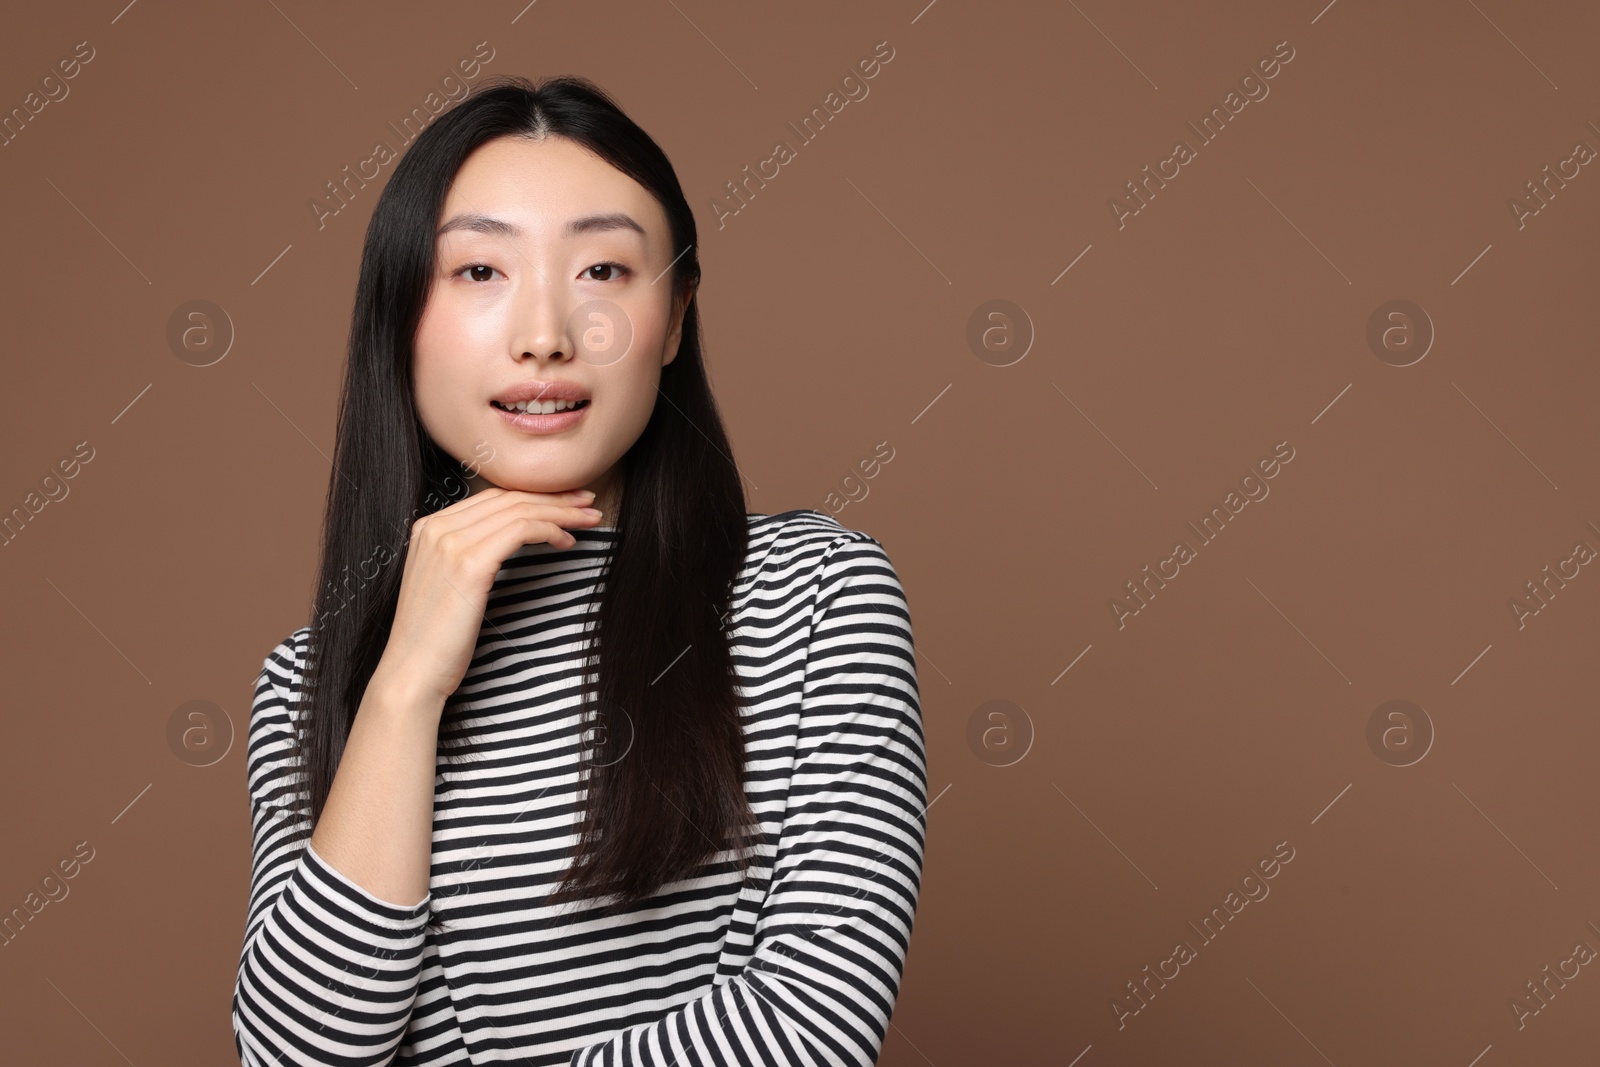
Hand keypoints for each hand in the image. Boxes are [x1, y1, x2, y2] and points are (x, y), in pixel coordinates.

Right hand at [372, 487, 603, 707]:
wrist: (413, 671)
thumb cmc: (436, 638)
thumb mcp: (447, 584)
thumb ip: (467, 554)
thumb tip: (508, 540)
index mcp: (428, 527)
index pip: (492, 497)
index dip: (533, 494)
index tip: (566, 500)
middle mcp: (436, 527)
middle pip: (508, 498)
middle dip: (554, 497)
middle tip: (588, 501)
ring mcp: (450, 542)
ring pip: (519, 510)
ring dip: (561, 512)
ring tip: (590, 520)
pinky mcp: (469, 563)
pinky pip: (521, 531)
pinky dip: (551, 531)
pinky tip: (567, 542)